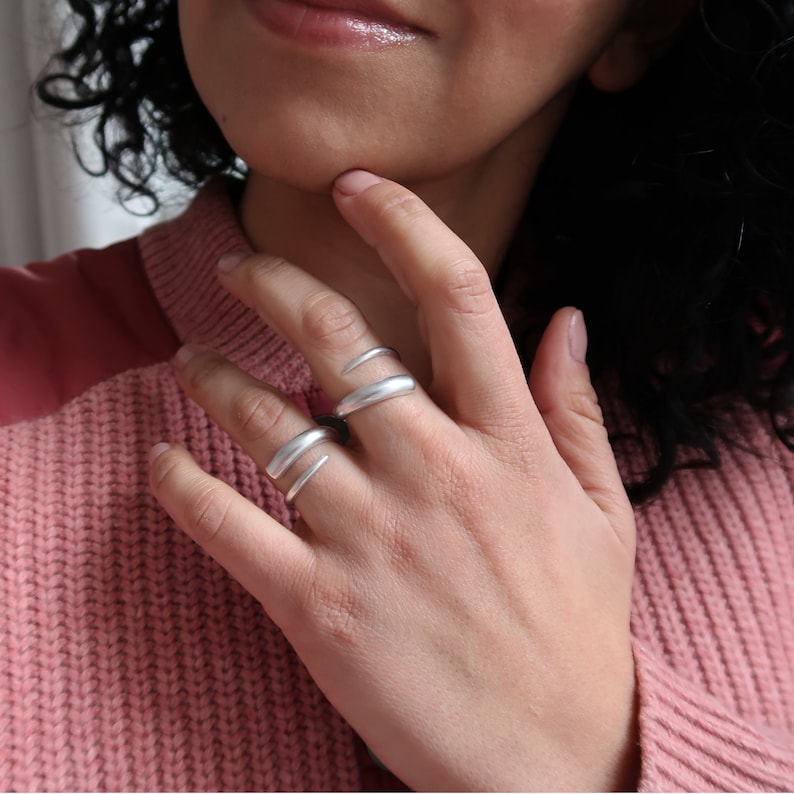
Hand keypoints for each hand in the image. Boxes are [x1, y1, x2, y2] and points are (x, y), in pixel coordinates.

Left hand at [150, 171, 637, 790]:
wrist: (554, 758)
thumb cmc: (578, 631)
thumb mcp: (603, 512)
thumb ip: (577, 408)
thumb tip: (567, 317)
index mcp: (508, 443)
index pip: (456, 298)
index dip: (403, 225)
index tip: (360, 189)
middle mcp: (434, 473)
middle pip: (338, 342)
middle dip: (278, 287)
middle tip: (241, 269)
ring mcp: (371, 538)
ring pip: (268, 424)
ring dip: (214, 380)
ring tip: (189, 364)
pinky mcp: (319, 608)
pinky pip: (227, 528)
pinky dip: (180, 488)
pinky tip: (159, 463)